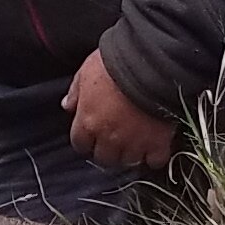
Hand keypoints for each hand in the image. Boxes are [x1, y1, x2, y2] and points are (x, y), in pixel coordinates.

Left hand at [62, 48, 176, 169]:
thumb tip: (67, 106)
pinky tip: (155, 145)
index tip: (93, 135)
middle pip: (104, 158)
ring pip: (128, 161)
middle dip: (108, 150)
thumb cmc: (116, 62)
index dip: (87, 140)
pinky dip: (155, 156)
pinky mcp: (157, 143)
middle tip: (116, 138)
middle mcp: (108, 137)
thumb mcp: (87, 70)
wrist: (152, 63)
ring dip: (130, 153)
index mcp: (88, 121)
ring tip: (136, 140)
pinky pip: (155, 161)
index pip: (80, 144)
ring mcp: (134, 143)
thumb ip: (76, 91)